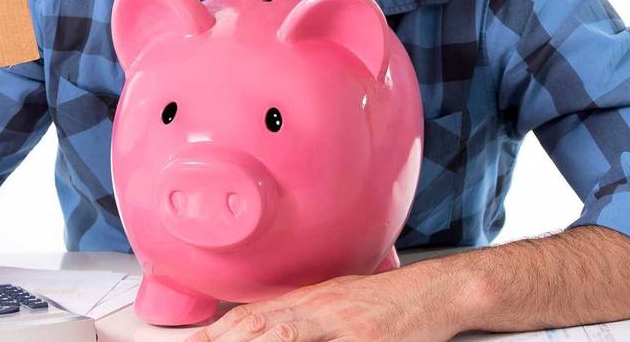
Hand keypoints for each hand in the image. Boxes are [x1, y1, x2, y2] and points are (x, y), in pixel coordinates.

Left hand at [183, 266, 460, 341]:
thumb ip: (303, 318)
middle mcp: (319, 309)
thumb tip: (266, 328)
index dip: (219, 331)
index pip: (253, 317)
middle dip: (224, 340)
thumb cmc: (387, 301)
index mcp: (309, 300)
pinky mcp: (366, 341)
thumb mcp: (338, 302)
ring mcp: (341, 326)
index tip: (194, 341)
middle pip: (260, 327)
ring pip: (285, 336)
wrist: (435, 292)